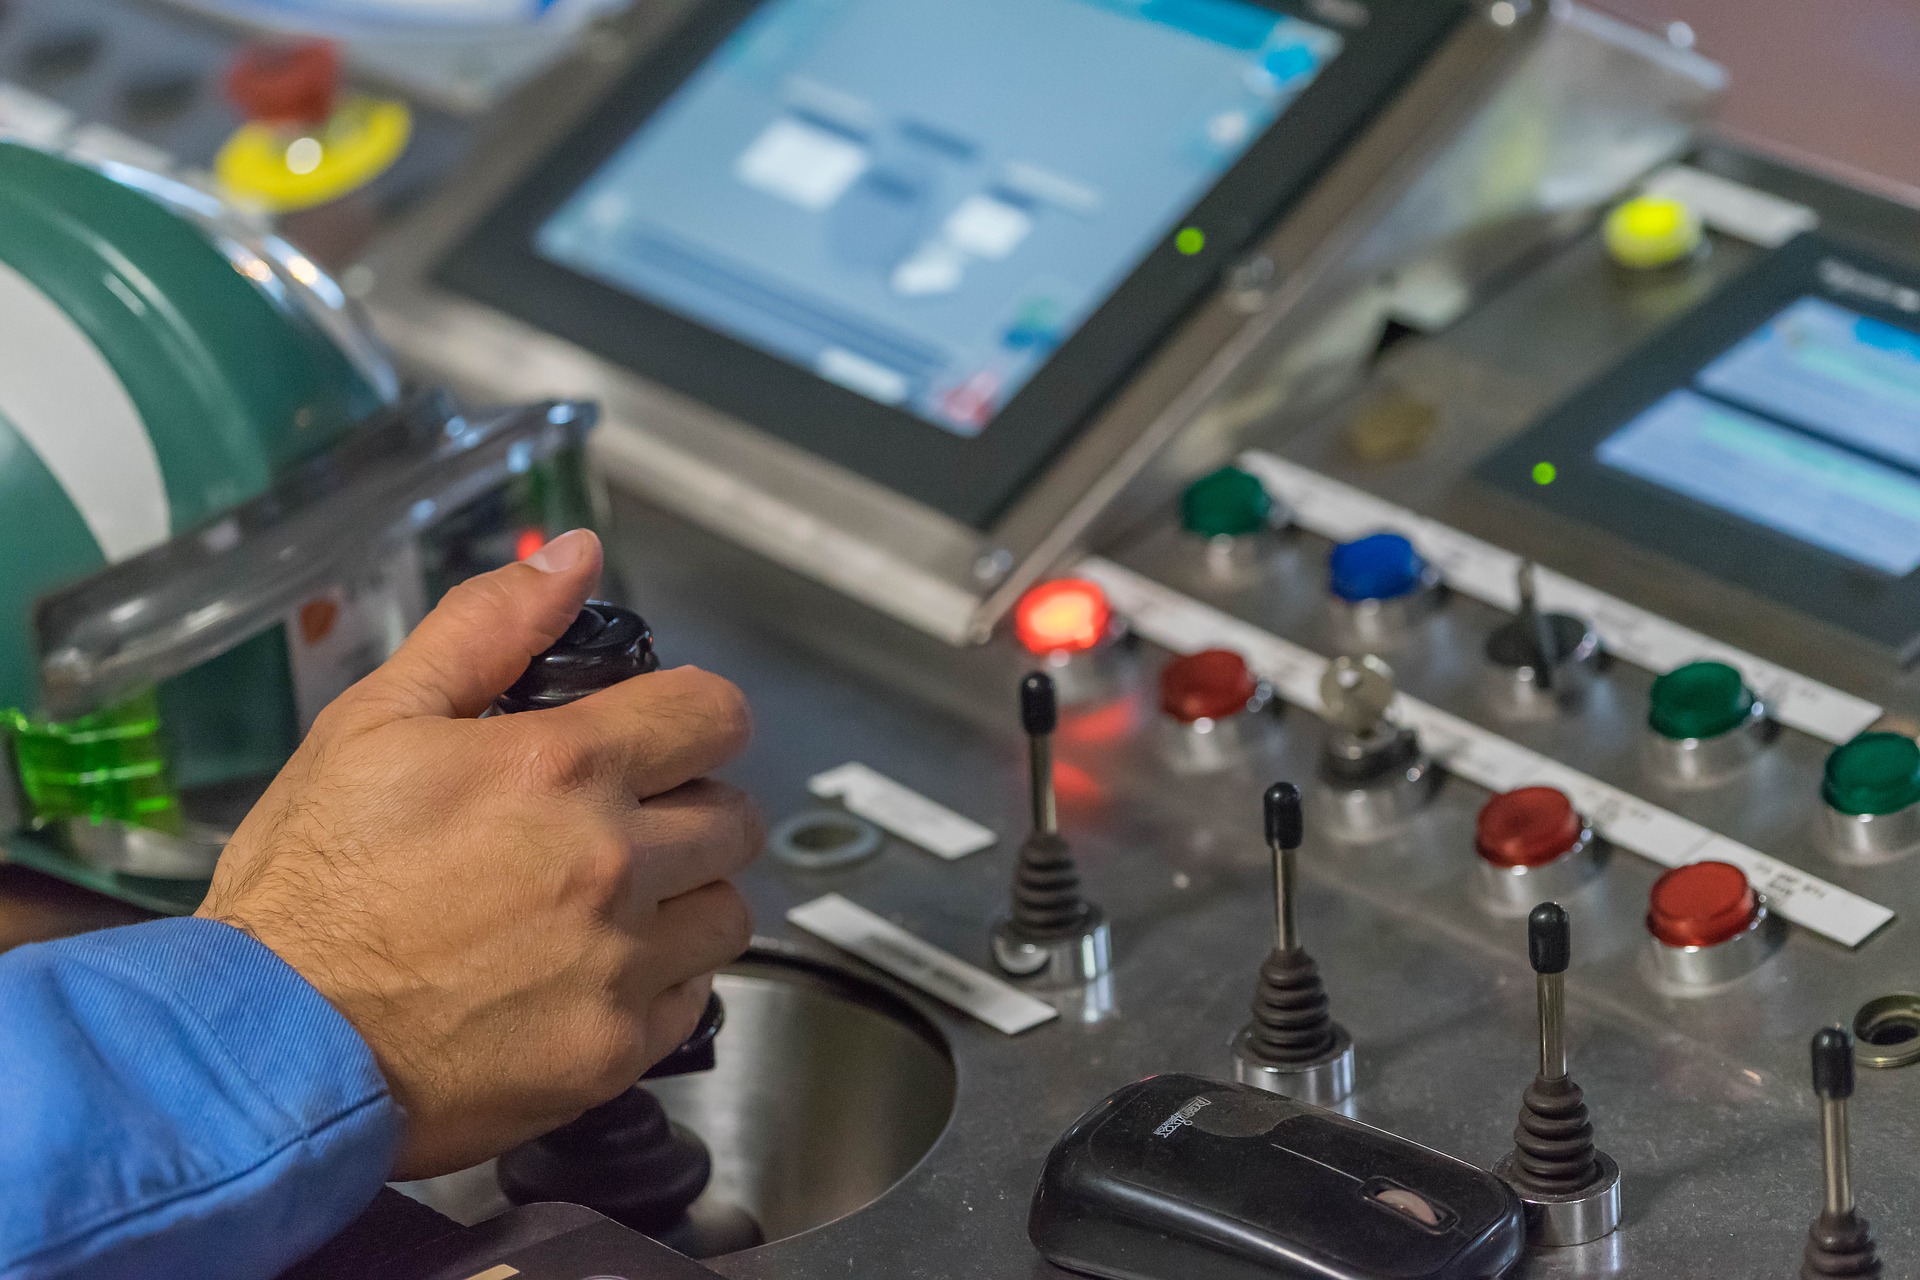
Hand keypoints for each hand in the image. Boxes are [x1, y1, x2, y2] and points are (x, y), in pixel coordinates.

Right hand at [197, 529, 759, 1177]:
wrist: (263, 1051)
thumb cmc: (307, 883)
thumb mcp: (375, 721)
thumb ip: (488, 628)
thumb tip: (574, 557)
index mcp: (564, 769)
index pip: (715, 715)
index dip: (694, 718)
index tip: (662, 738)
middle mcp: (613, 865)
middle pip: (736, 817)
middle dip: (692, 808)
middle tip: (624, 825)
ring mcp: (620, 966)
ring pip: (727, 913)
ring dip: (687, 900)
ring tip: (611, 906)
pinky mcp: (613, 1053)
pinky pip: (691, 1001)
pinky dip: (659, 986)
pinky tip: (591, 977)